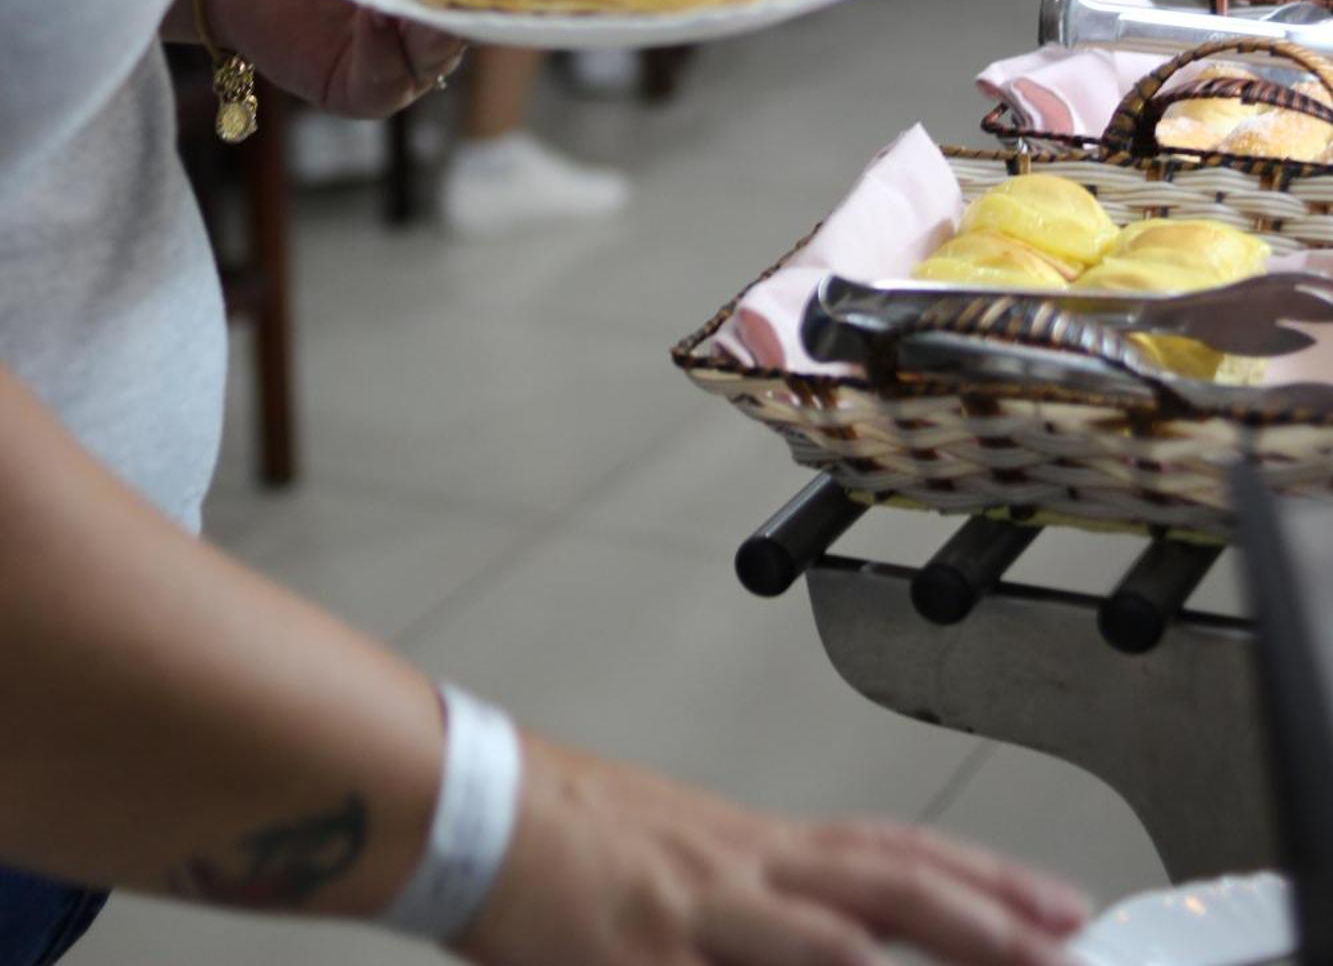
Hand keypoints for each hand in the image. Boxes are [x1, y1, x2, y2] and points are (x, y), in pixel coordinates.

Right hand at [462, 735, 1085, 965]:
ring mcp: (704, 904)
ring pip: (844, 918)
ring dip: (942, 931)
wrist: (470, 809)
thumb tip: (830, 943)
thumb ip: (743, 915)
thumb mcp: (664, 870)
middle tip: (1077, 928)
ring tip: (1025, 952)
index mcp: (749, 849)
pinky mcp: (651, 946)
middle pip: (890, 875)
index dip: (975, 879)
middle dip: (993, 905)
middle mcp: (745, 865)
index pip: (887, 857)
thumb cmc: (558, 845)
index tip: (1050, 902)